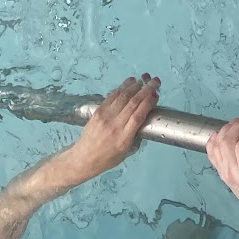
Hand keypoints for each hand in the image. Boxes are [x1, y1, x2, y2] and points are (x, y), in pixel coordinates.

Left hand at [48, 74, 159, 188]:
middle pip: (133, 103)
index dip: (148, 103)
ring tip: (144, 79)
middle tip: (156, 81)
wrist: (82, 158)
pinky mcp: (98, 110)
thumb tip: (144, 117)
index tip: (156, 95)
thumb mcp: (126, 152)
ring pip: (123, 96)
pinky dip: (122, 87)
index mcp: (124, 138)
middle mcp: (115, 125)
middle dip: (146, 90)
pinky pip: (112, 95)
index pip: (138, 116)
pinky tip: (130, 82)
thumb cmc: (107, 158)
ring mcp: (105, 116)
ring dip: (135, 86)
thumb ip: (135, 135)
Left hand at [206, 117, 238, 218]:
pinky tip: (221, 133)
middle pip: (227, 142)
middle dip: (236, 127)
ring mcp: (223, 172)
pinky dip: (214, 140)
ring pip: (218, 145)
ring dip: (226, 130)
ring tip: (236, 124)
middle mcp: (232, 172)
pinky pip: (211, 152)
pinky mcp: (220, 172)